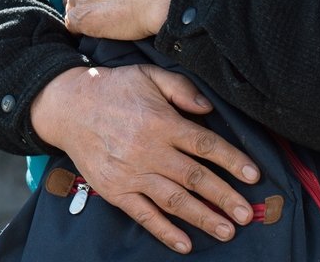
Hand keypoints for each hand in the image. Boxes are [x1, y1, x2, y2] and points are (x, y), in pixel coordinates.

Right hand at [30, 65, 259, 253]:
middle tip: (246, 215)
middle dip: (224, 197)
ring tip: (226, 231)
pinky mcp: (115, 190)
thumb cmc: (113, 89)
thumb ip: (181, 88)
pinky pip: (144, 215)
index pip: (205, 144)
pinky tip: (184, 244)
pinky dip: (165, 232)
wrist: (66, 106)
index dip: (232, 160)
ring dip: (202, 218)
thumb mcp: (148, 75)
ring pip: (174, 200)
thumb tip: (208, 108)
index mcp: (161, 122)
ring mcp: (131, 173)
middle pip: (195, 177)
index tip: (253, 175)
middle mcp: (149, 150)